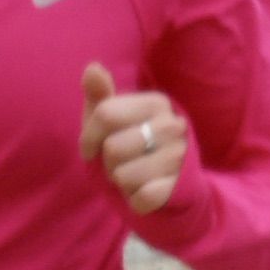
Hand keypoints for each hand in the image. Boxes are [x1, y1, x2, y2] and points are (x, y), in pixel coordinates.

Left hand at [80, 62, 188, 222]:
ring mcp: (179, 156)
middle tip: (124, 163)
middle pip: (112, 148)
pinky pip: (140, 198)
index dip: (89, 138)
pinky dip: (136, 201)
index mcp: (156, 102)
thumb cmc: (134, 149)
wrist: (174, 186)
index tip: (92, 149)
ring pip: (123, 176)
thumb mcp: (113, 122)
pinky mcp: (180, 187)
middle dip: (108, 163)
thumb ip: (100, 97)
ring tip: (137, 176)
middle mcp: (172, 125)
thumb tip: (92, 68)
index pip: (104, 114)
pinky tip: (147, 191)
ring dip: (122, 183)